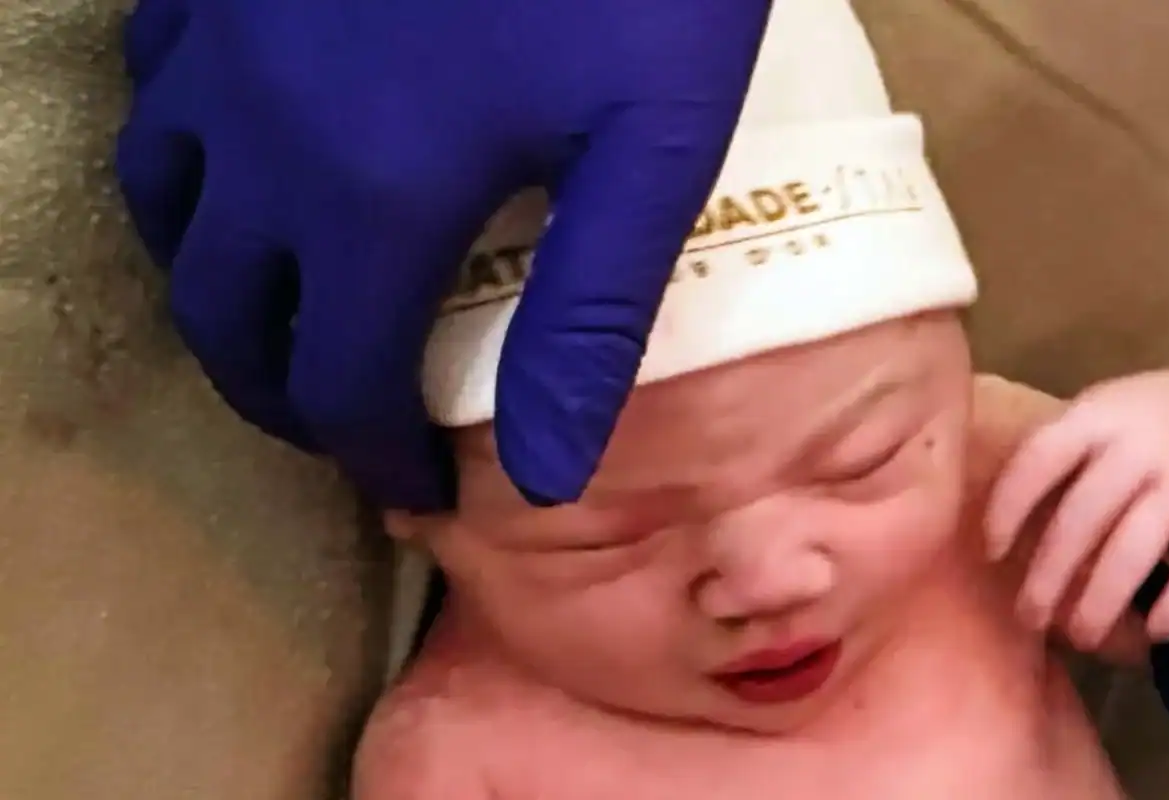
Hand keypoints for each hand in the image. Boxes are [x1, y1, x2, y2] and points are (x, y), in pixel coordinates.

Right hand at [116, 0, 769, 509]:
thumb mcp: (646, 146)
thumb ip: (589, 317)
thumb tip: (550, 477)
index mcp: (373, 197)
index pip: (340, 382)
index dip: (372, 452)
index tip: (413, 483)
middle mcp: (263, 135)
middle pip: (227, 318)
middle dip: (282, 395)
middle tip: (347, 421)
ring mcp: (223, 43)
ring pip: (166, 209)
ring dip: (220, 289)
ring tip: (289, 316)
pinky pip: (157, 90)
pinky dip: (190, 163)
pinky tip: (248, 160)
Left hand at [985, 370, 1168, 648]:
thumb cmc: (1148, 417)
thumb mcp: (1102, 412)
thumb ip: (1062, 449)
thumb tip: (1001, 515)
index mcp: (1095, 418)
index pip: (1038, 461)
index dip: (1008, 508)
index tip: (992, 553)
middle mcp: (1138, 446)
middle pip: (1081, 516)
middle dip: (1050, 573)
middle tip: (1029, 616)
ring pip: (1132, 548)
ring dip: (1102, 598)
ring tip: (1083, 635)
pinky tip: (1152, 630)